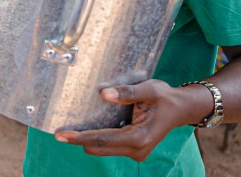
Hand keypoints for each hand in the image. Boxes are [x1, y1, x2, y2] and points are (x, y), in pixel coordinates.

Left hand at [54, 80, 201, 160]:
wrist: (181, 108)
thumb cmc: (165, 97)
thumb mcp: (149, 89)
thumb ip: (127, 92)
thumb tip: (104, 94)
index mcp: (139, 137)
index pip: (103, 139)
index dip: (80, 137)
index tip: (61, 135)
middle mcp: (137, 149)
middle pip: (99, 148)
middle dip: (80, 140)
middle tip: (59, 131)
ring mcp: (136, 152)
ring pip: (103, 149)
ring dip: (88, 140)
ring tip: (71, 128)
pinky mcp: (133, 149)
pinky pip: (110, 146)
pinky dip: (98, 138)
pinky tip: (88, 127)